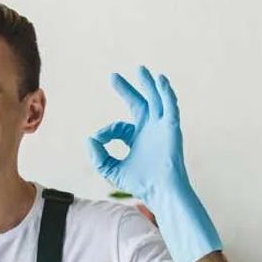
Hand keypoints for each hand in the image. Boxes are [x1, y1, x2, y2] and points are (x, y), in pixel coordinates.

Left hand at [87, 66, 187, 203]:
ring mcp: (162, 128)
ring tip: (141, 70)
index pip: (118, 128)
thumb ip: (98, 157)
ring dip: (149, 85)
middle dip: (126, 90)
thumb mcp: (111, 170)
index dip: (106, 132)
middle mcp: (150, 130)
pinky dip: (166, 92)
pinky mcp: (172, 128)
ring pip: (156, 100)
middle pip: (138, 104)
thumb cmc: (139, 184)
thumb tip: (90, 139)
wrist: (160, 191)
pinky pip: (170, 106)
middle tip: (112, 77)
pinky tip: (160, 80)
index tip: (98, 139)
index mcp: (136, 139)